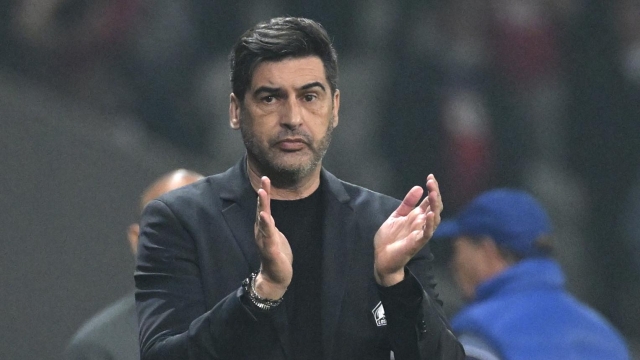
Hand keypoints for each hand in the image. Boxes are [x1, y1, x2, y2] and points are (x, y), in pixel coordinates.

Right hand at [254, 176, 292, 299]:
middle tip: (264, 179)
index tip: (265, 178)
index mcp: (264, 228)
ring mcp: (265, 240)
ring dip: (262, 206)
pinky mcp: (270, 250)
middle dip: (263, 195)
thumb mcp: (274, 237)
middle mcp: (261, 232)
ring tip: (262, 193)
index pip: (264, 207)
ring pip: (263, 220)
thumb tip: (268, 215)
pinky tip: (265, 216)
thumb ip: (270, 226)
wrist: (275, 278)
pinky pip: (268, 235)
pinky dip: (266, 225)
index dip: (265, 193)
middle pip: (262, 209)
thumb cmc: (276, 257)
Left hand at [373, 174, 441, 285]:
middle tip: (432, 182)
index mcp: (417, 216)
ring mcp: (421, 233)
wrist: (381, 257)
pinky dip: (430, 224)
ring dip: (435, 206)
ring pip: (434, 219)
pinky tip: (430, 215)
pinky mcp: (417, 243)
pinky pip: (427, 233)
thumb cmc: (390, 239)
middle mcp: (422, 223)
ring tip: (433, 194)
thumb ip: (407, 203)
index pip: (429, 201)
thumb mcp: (396, 216)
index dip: (432, 189)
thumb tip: (418, 187)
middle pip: (435, 207)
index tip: (430, 177)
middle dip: (435, 194)